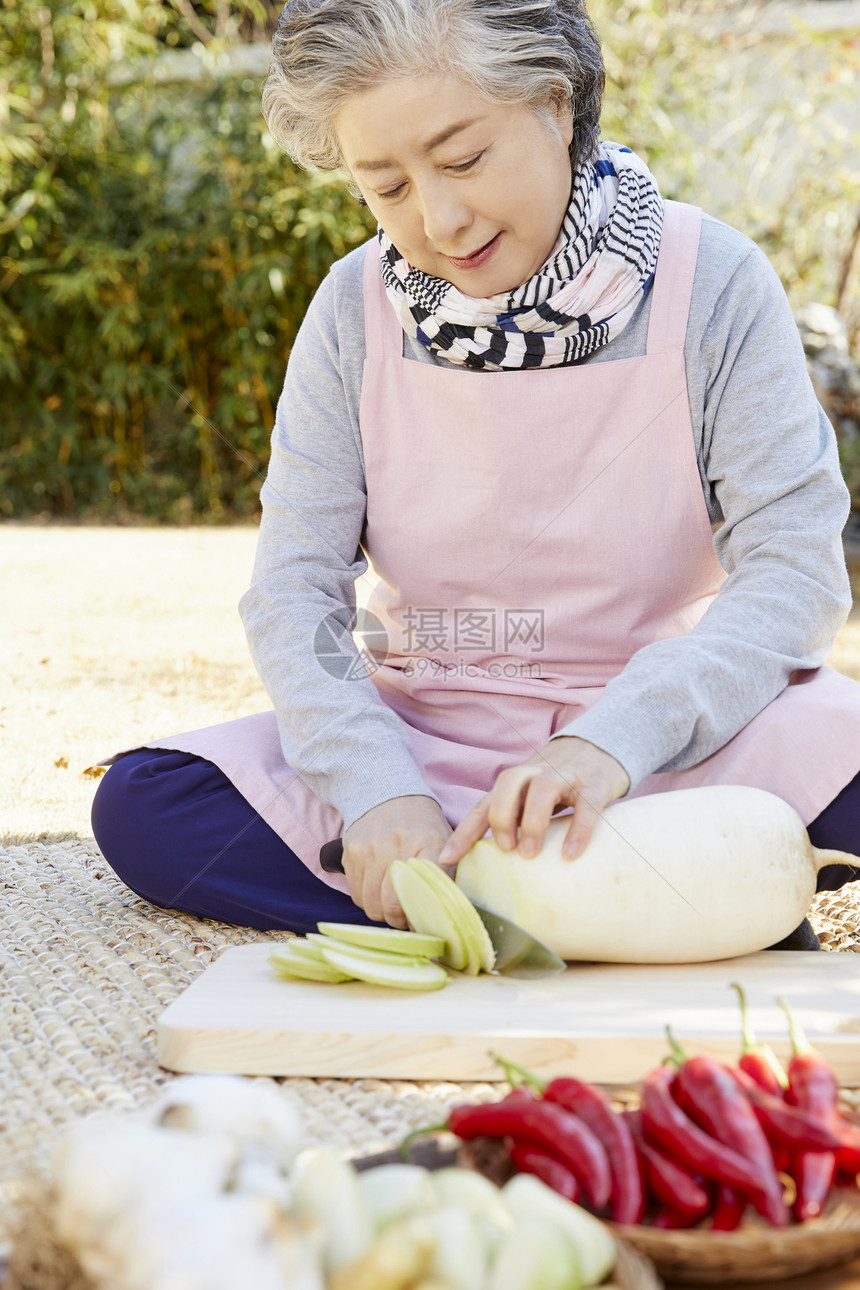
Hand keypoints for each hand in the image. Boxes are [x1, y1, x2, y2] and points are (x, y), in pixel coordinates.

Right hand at [342, 794, 452, 926]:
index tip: (427, 921)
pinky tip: (378, 888)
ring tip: (393, 901)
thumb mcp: (444, 844)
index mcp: (429, 843)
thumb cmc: (421, 826)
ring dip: (383, 912)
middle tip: (408, 915)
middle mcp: (397, 846)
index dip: (424, 914)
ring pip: (372, 906)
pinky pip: (357, 896)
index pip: (425, 890)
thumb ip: (446, 877)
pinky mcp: (350, 855)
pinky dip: (368, 900)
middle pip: (393, 907)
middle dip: (401, 920)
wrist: (388, 795)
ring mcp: (369, 850)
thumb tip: (440, 919)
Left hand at [436, 736, 629, 868]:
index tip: (448, 858)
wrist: (597, 752)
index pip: (483, 804)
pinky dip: (577, 830)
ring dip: (532, 822)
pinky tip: (570, 854)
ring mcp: (565, 777)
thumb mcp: (527, 800)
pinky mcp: (594, 787)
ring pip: (543, 788)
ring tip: (530, 854)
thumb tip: (487, 867)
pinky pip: (586, 805)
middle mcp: (535, 773)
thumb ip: (510, 822)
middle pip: (509, 781)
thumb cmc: (554, 787)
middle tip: (507, 849)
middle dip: (501, 816)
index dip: (463, 832)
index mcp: (514, 783)